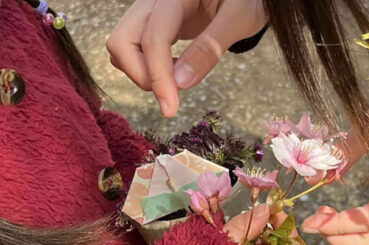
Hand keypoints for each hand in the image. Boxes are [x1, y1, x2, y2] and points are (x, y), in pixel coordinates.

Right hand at [107, 0, 266, 117]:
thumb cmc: (248, 0)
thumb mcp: (239, 19)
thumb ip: (210, 47)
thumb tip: (180, 83)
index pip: (153, 38)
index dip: (158, 77)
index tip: (170, 110)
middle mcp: (154, 1)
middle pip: (121, 41)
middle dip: (141, 75)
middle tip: (172, 95)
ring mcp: (149, 12)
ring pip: (122, 48)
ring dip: (142, 73)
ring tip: (178, 79)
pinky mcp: (152, 24)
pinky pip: (133, 50)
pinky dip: (146, 68)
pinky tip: (175, 70)